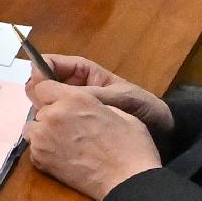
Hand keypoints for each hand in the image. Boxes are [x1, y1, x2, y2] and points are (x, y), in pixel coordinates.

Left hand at [23, 74, 162, 198]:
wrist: (127, 182)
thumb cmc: (131, 147)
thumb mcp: (119, 113)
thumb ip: (93, 104)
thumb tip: (83, 106)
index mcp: (74, 99)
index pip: (44, 87)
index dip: (53, 95)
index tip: (62, 104)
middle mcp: (54, 115)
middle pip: (41, 109)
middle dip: (53, 116)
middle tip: (72, 129)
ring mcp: (43, 138)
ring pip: (34, 128)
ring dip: (46, 132)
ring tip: (67, 143)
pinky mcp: (39, 159)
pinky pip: (35, 148)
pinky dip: (45, 151)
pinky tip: (65, 157)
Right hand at [39, 53, 171, 136]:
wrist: (161, 131)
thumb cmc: (143, 106)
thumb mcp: (119, 97)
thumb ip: (90, 94)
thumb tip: (58, 94)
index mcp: (82, 72)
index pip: (50, 64)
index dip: (41, 72)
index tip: (41, 86)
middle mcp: (71, 87)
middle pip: (41, 85)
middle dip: (39, 95)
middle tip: (47, 109)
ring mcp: (70, 107)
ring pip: (43, 105)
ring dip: (44, 113)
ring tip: (53, 125)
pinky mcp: (71, 126)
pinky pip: (53, 123)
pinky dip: (50, 128)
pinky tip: (55, 136)